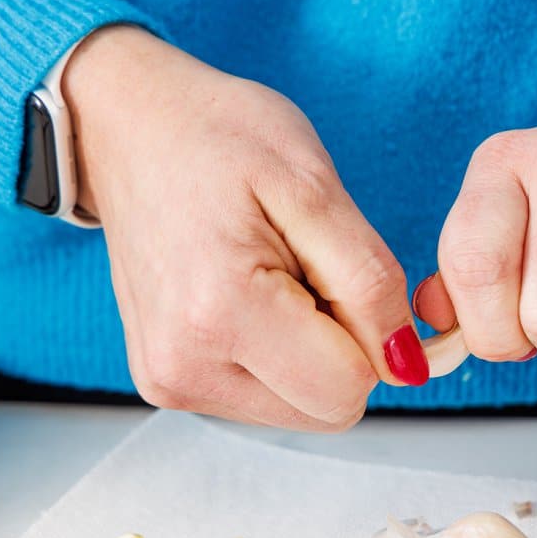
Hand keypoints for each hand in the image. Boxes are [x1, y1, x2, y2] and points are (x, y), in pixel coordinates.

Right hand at [64, 27, 425, 430]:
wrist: (130, 130)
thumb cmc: (217, 138)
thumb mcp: (315, 186)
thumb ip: (369, 282)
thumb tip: (406, 365)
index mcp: (221, 312)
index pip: (350, 387)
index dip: (369, 331)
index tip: (337, 270)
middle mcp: (185, 365)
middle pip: (328, 407)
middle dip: (340, 344)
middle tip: (302, 268)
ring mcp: (169, 380)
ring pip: (300, 407)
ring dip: (309, 350)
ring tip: (269, 275)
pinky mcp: (167, 383)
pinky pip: (265, 397)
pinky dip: (277, 354)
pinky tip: (248, 295)